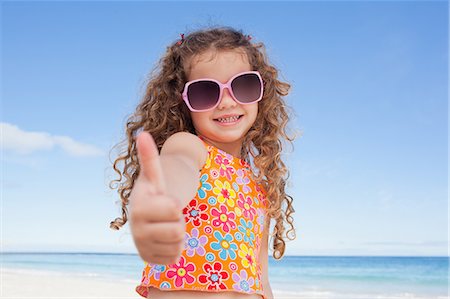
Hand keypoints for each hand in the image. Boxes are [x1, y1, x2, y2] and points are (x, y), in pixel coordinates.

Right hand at [129, 132, 184, 264]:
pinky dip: (174, 249)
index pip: (174, 209)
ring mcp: (141, 247)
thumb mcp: (154, 177)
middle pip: (178, 230)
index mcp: (139, 207)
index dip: (175, 204)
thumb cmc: (153, 194)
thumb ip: (149, 157)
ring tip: (165, 226)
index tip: (164, 201)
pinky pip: (174, 257)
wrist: (145, 218)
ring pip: (178, 245)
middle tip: (168, 216)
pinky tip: (164, 240)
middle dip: (178, 221)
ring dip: (178, 235)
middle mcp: (136, 229)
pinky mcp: (148, 260)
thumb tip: (142, 133)